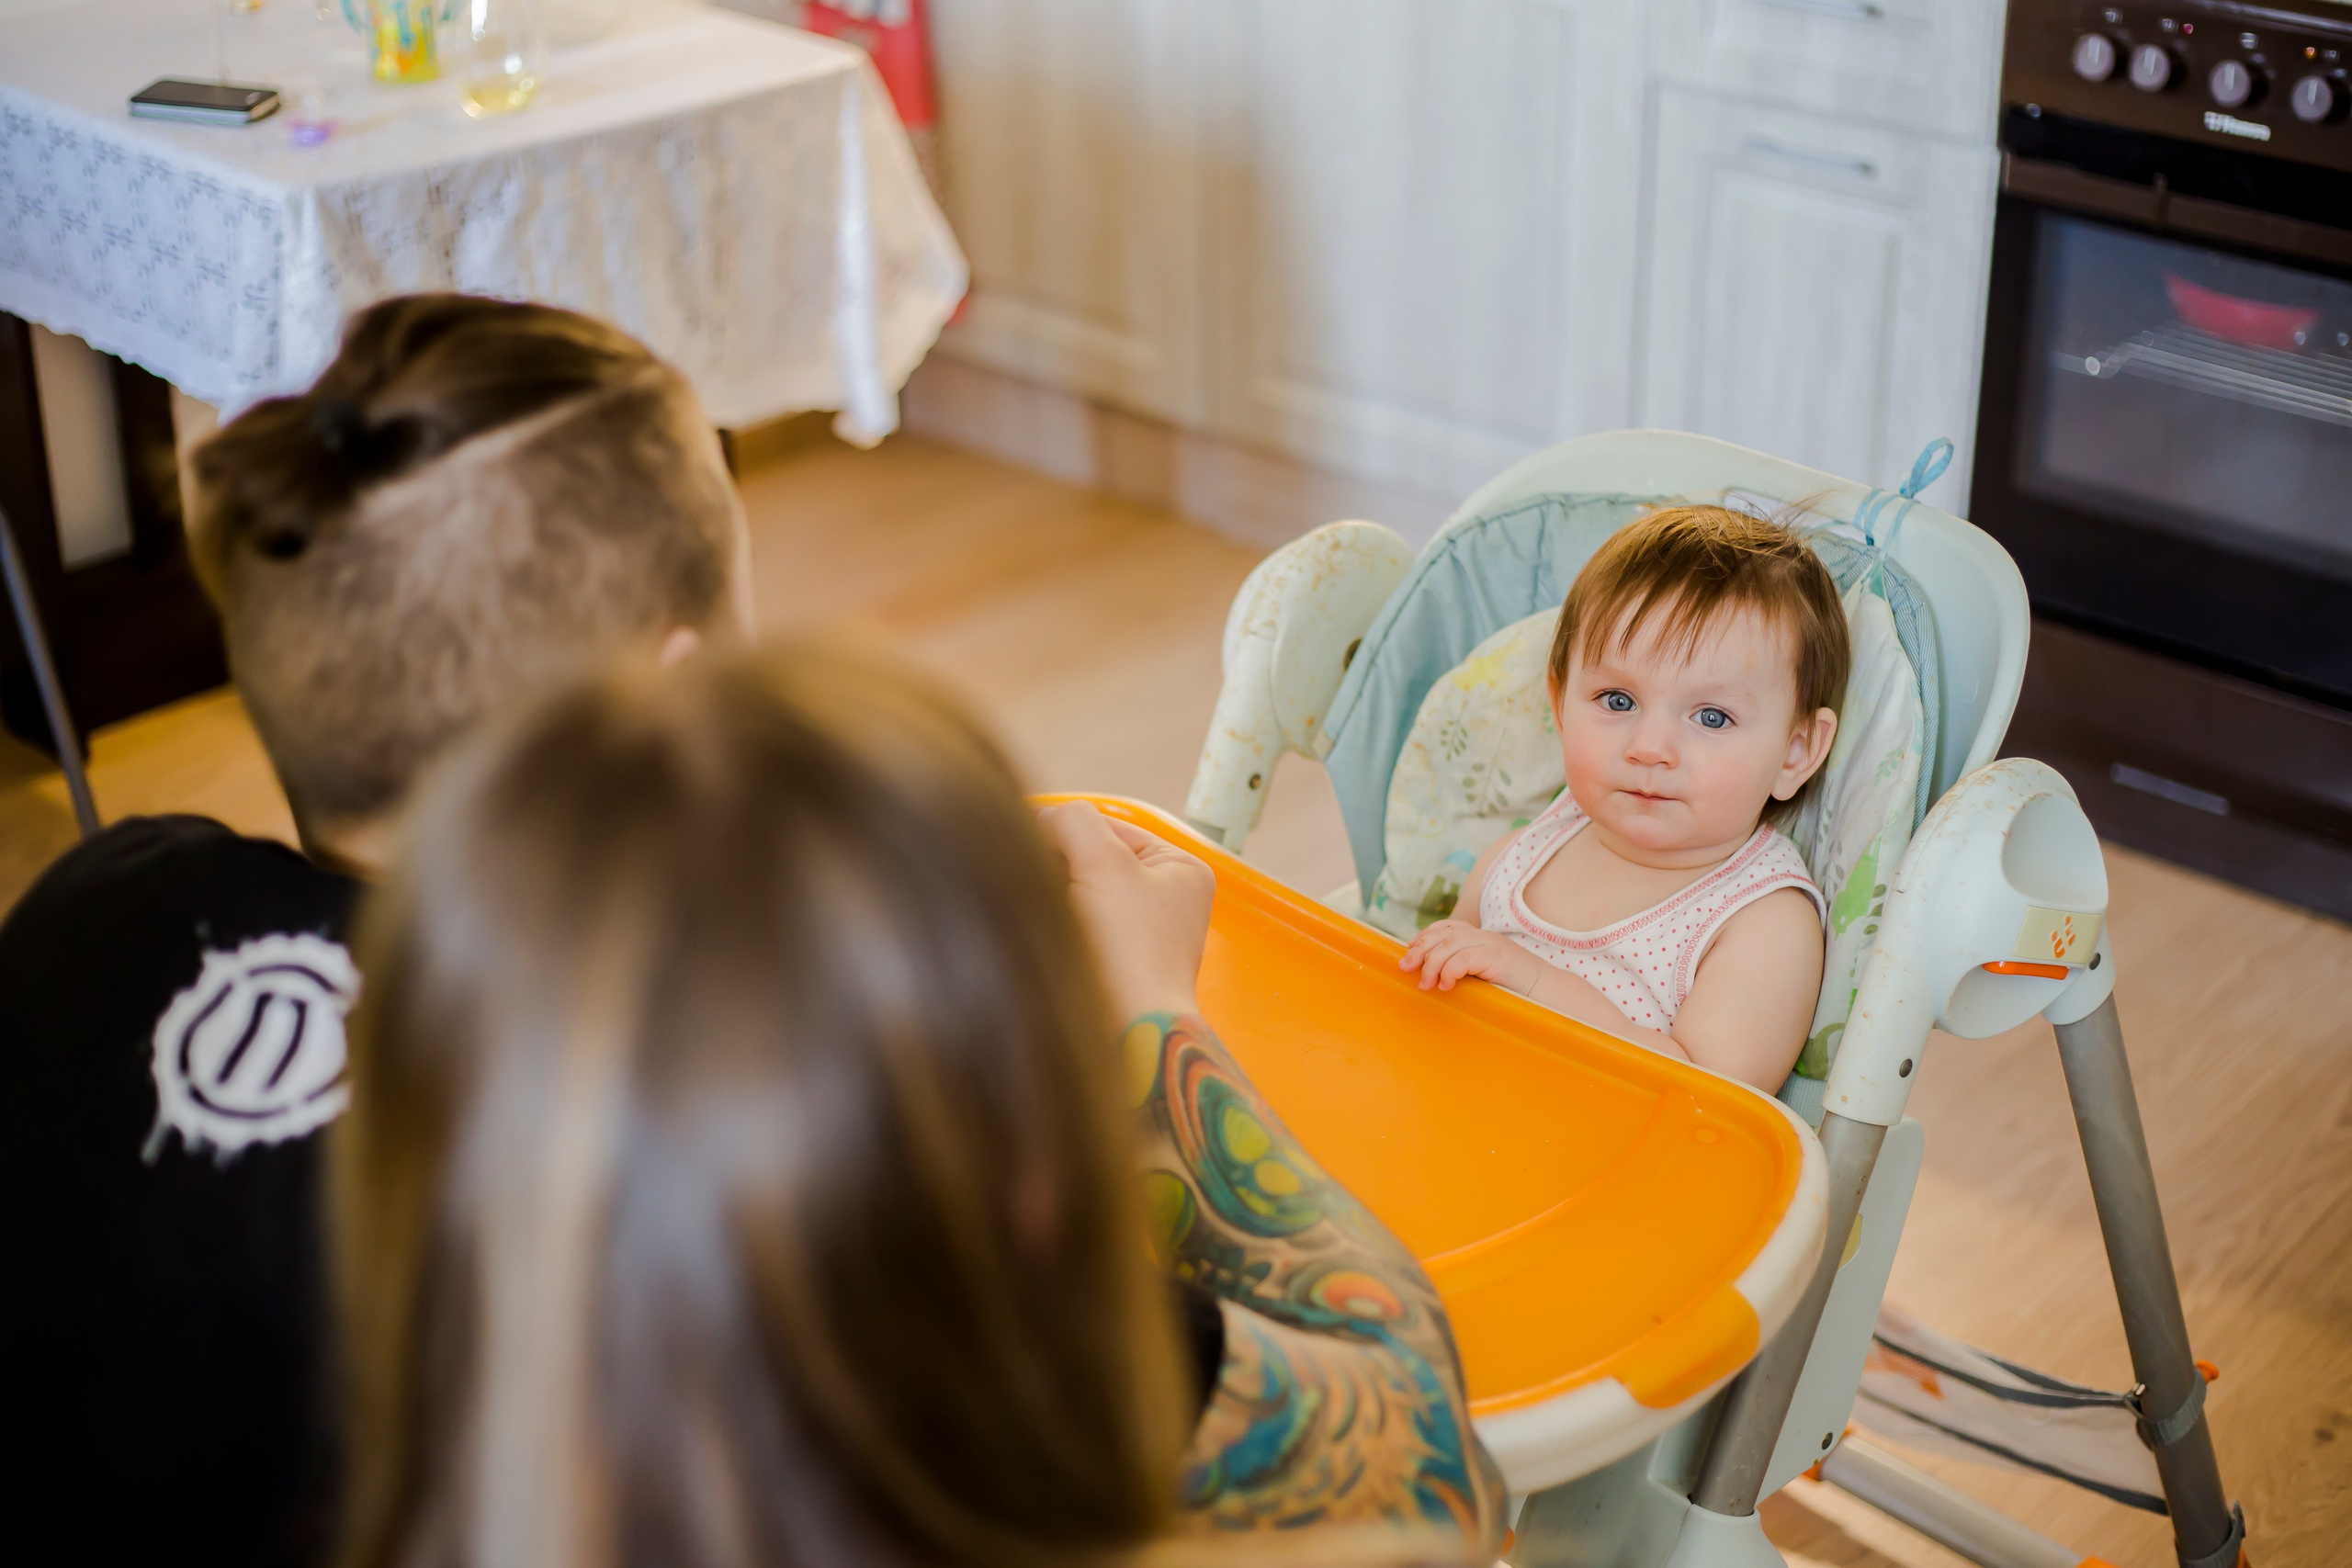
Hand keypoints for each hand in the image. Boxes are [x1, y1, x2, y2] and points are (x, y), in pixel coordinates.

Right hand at [1039, 800, 1215, 1021]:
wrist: (1125, 1038)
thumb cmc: (1128, 952)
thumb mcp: (1103, 862)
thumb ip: (1074, 821)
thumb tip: (1046, 818)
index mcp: (1179, 869)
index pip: (1105, 825)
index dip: (1063, 831)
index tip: (1028, 846)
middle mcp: (1165, 900)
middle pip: (1089, 859)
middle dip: (1056, 868)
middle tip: (1040, 888)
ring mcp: (1138, 937)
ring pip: (1075, 894)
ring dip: (1051, 899)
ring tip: (1047, 918)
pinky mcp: (1112, 967)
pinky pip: (1073, 928)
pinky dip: (1055, 927)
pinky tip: (1047, 940)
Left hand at [1399, 919, 1539, 994]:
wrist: (1548, 992)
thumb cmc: (1515, 989)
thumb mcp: (1484, 975)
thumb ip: (1464, 971)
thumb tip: (1432, 979)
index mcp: (1481, 937)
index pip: (1447, 927)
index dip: (1425, 935)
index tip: (1409, 950)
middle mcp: (1484, 936)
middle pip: (1442, 934)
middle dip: (1420, 949)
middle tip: (1405, 968)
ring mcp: (1491, 944)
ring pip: (1449, 946)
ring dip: (1431, 965)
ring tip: (1425, 984)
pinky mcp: (1497, 957)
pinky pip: (1464, 958)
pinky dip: (1450, 971)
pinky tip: (1445, 985)